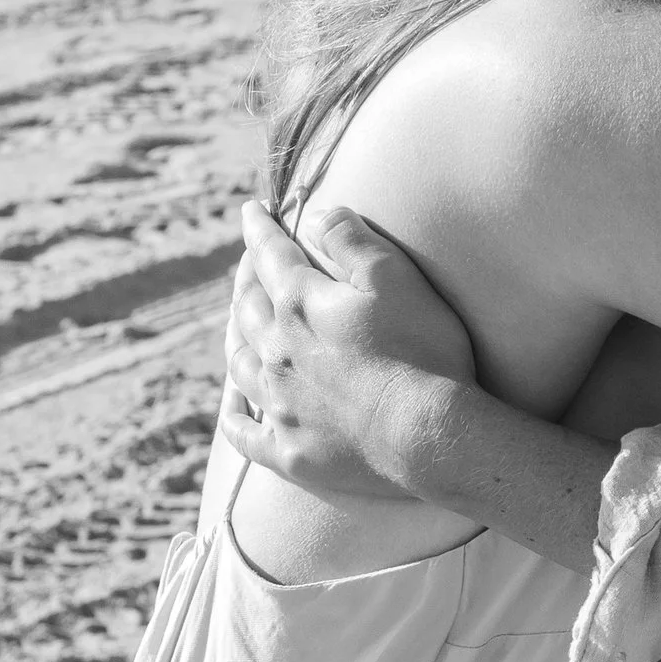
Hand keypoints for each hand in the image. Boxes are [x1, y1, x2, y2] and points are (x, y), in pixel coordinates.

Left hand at [219, 201, 479, 502]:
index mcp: (300, 305)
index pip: (269, 255)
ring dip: (234, 338)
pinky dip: (234, 415)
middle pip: (246, 307)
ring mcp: (279, 405)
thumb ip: (352, 240)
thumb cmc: (421, 351)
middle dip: (245, 279)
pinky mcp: (289, 451)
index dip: (258, 228)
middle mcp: (277, 352)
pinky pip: (243, 433)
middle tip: (248, 265)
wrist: (427, 435)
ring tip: (236, 325)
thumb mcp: (395, 276)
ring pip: (239, 364)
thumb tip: (318, 214)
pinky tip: (233, 406)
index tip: (250, 210)